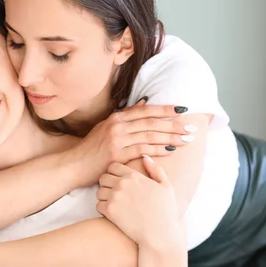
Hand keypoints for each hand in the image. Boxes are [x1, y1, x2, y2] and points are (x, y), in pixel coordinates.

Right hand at [70, 99, 196, 185]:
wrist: (74, 165)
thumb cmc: (91, 148)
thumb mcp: (106, 127)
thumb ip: (125, 115)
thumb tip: (144, 102)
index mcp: (116, 118)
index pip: (145, 110)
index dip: (165, 109)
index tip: (182, 109)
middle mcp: (117, 126)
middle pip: (151, 122)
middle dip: (174, 124)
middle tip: (191, 127)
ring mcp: (117, 140)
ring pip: (150, 135)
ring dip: (170, 137)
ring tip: (186, 139)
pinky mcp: (117, 155)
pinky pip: (142, 150)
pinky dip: (158, 150)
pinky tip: (170, 150)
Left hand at [96, 156, 184, 249]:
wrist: (160, 234)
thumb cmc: (165, 211)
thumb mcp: (166, 187)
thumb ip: (155, 170)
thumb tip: (145, 157)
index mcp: (134, 176)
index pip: (113, 166)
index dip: (114, 173)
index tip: (118, 182)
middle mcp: (122, 184)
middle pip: (103, 178)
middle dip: (107, 185)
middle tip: (115, 194)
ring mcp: (115, 197)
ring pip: (99, 191)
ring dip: (104, 197)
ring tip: (115, 205)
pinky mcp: (109, 211)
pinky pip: (98, 205)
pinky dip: (103, 210)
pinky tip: (113, 214)